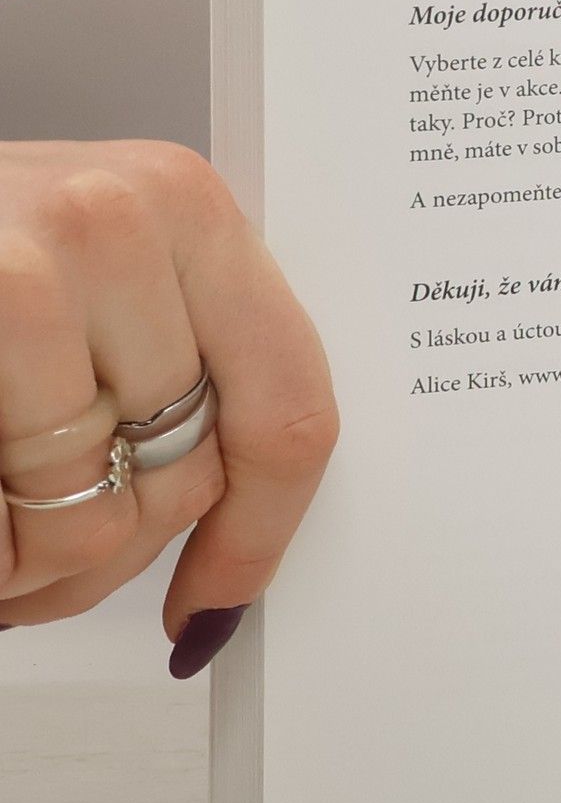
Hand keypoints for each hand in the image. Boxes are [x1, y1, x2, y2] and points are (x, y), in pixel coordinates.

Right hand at [0, 141, 336, 674]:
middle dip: (114, 548)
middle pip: (186, 477)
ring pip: (88, 513)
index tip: (220, 599)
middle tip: (37, 550)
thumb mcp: (87, 279)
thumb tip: (236, 539)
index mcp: (187, 204)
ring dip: (26, 560)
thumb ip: (169, 364)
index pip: (290, 404)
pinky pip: (7, 524)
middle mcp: (124, 216)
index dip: (260, 531)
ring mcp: (29, 262)